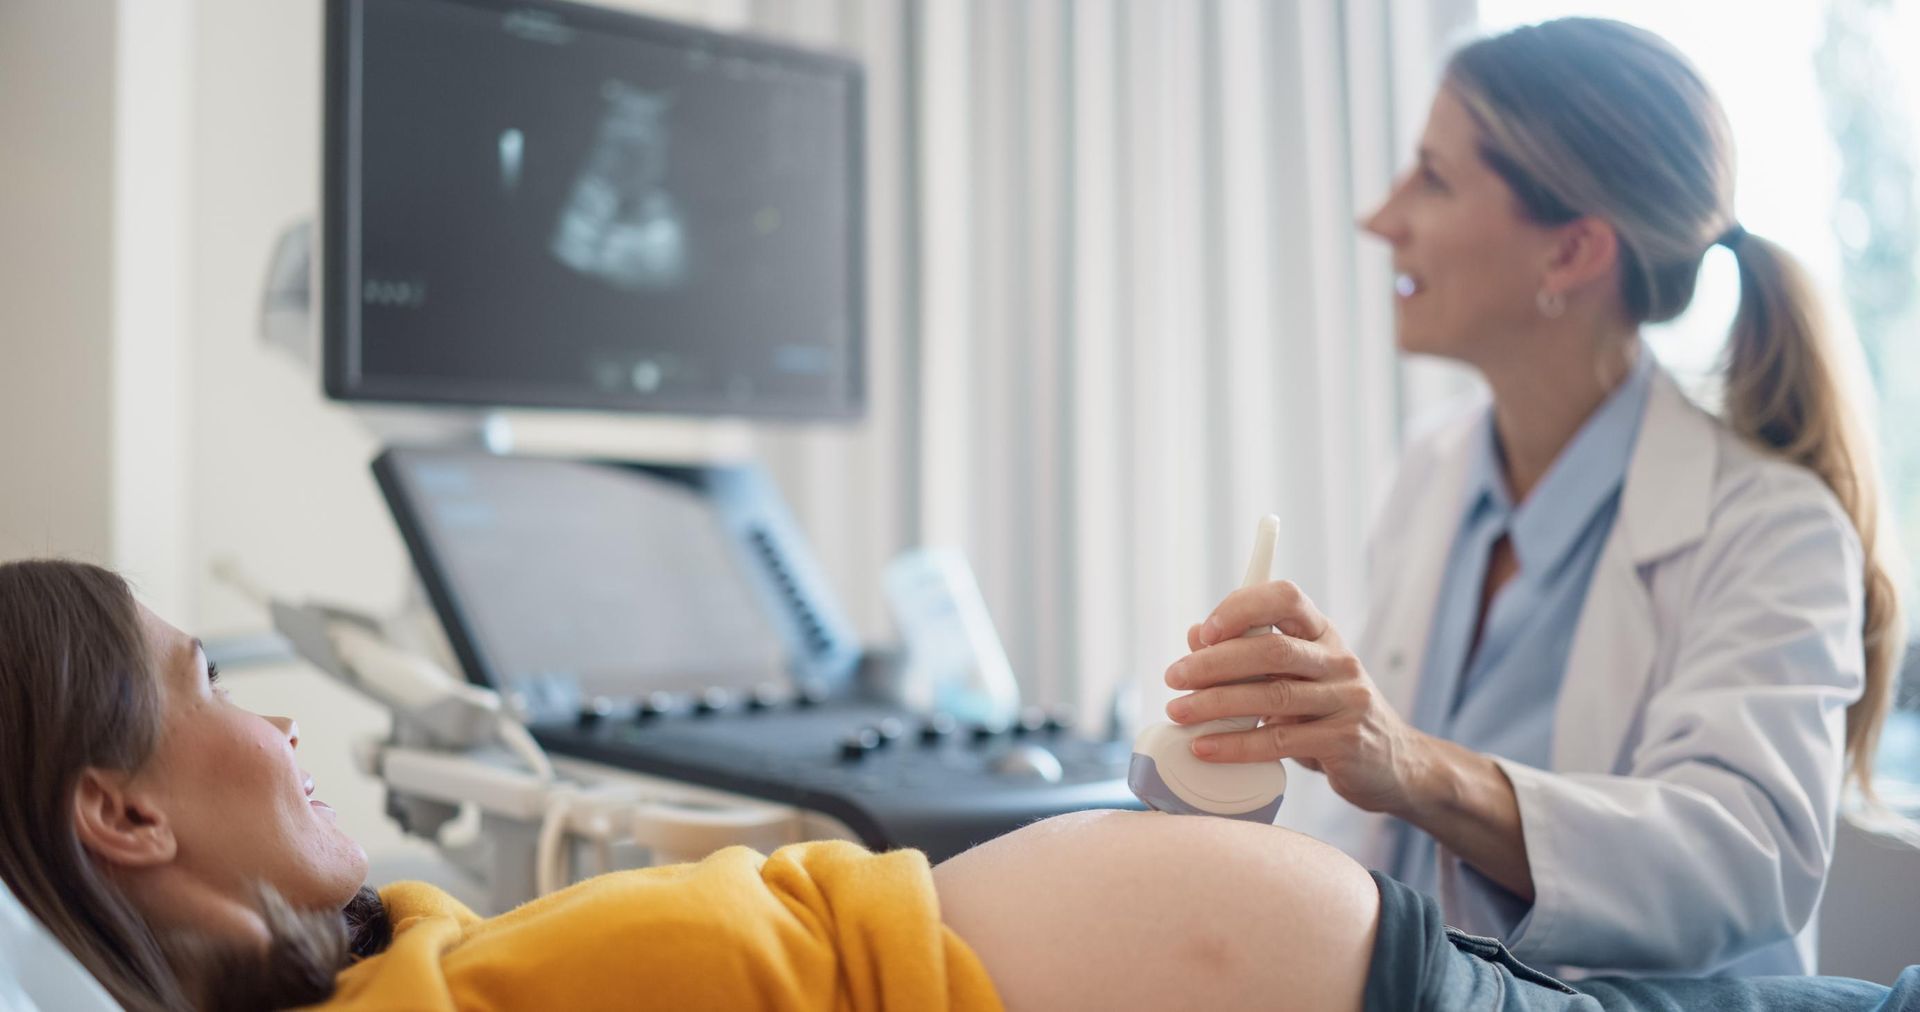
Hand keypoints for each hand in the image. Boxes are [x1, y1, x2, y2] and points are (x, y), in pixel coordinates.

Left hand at [1163, 580, 1432, 814]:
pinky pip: (1280, 742)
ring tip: (1179, 712)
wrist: (1394, 765)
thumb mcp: (1297, 677)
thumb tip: (1195, 636)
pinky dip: (1236, 744)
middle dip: (1214, 662)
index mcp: (1323, 634)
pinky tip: (1204, 747)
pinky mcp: (1345, 742)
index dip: (1241, 607)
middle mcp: (1339, 660)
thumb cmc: (1330, 714)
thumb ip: (1252, 655)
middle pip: (1271, 649)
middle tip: (1174, 677)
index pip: (1285, 598)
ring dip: (1215, 704)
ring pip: (1273, 696)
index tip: (1203, 632)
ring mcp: (1346, 700)